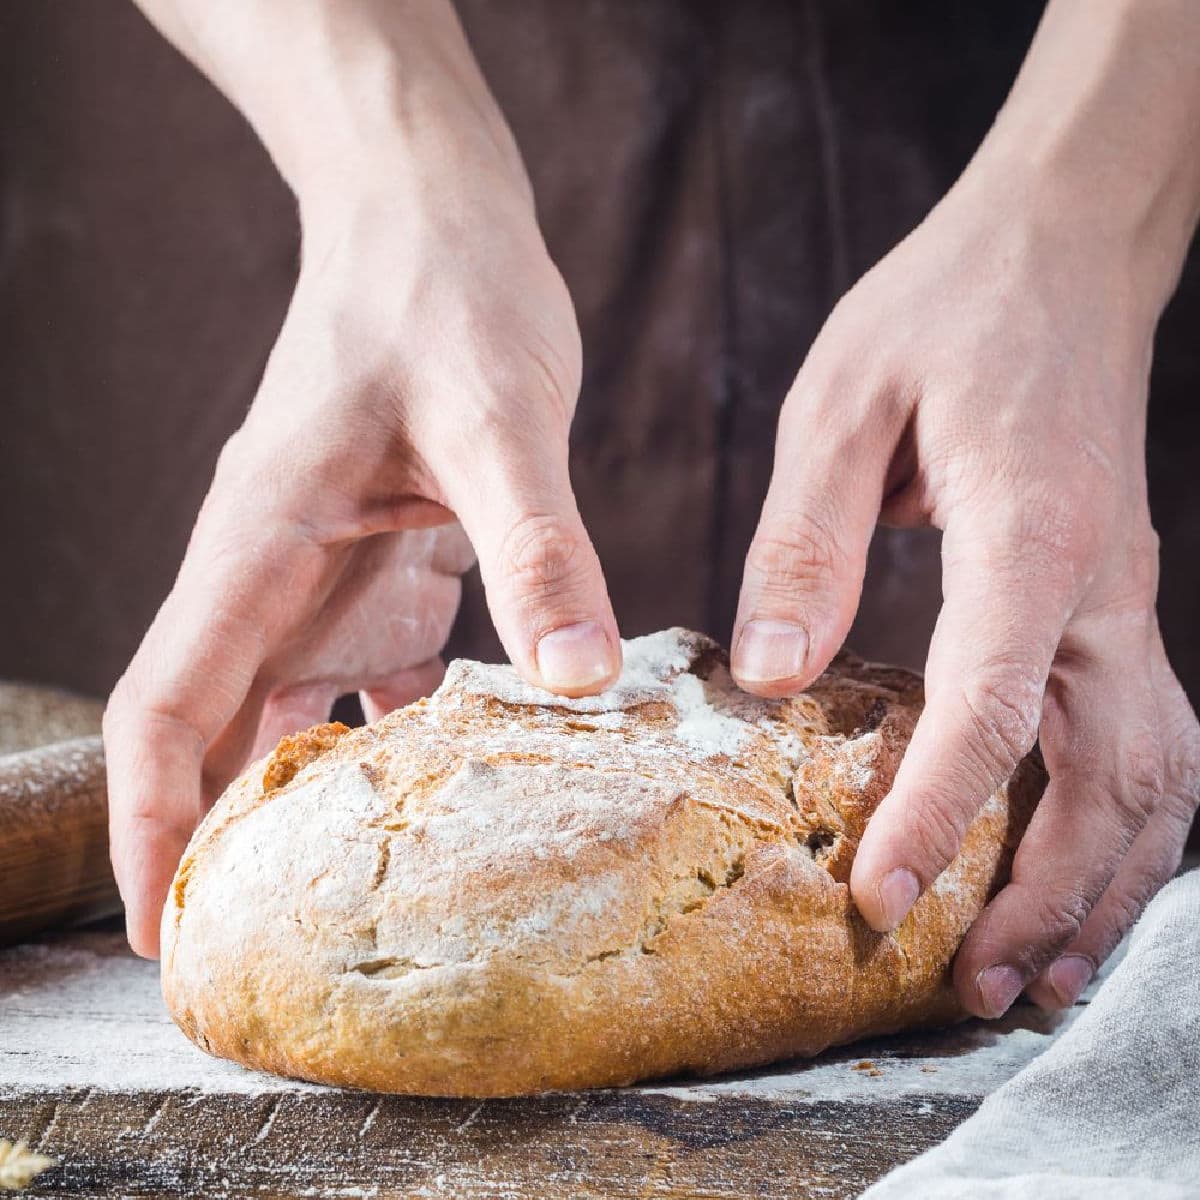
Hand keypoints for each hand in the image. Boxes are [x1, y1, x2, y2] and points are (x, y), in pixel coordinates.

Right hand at [105, 146, 619, 956]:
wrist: (436, 225)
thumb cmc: (445, 297)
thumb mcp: (497, 416)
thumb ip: (537, 546)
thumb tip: (581, 679)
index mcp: (258, 541)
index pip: (167, 705)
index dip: (150, 823)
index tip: (158, 930)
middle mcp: (274, 572)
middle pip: (216, 734)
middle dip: (219, 845)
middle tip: (255, 960)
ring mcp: (327, 574)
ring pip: (294, 715)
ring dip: (309, 806)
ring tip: (354, 908)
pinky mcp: (386, 566)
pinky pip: (377, 679)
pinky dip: (403, 746)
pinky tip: (463, 797)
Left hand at [730, 163, 1199, 1016]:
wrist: (1058, 248)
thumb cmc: (944, 312)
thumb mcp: (841, 405)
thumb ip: (807, 542)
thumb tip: (777, 677)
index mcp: (1027, 536)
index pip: (990, 712)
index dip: (934, 816)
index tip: (876, 900)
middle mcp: (1103, 586)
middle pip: (1105, 780)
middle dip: (1045, 899)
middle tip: (969, 988)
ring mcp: (1126, 598)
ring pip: (1155, 777)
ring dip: (1105, 886)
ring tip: (1035, 975)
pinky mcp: (1117, 599)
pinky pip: (1149, 737)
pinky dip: (1122, 828)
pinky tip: (1076, 874)